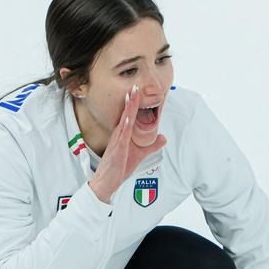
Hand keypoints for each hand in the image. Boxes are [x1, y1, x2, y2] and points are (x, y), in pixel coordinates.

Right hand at [90, 83, 167, 201]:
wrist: (106, 182)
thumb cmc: (118, 168)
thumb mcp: (139, 154)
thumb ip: (151, 146)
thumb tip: (163, 138)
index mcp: (122, 134)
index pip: (129, 115)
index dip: (133, 103)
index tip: (137, 91)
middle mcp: (118, 135)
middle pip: (125, 114)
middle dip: (131, 100)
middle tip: (135, 86)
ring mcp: (116, 142)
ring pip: (123, 121)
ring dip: (128, 109)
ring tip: (132, 96)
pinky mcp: (116, 151)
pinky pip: (121, 137)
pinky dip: (125, 126)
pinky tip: (128, 119)